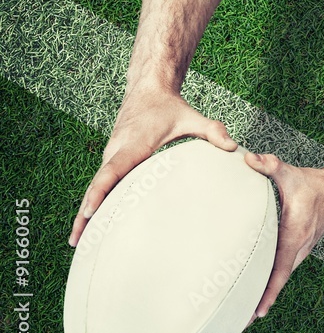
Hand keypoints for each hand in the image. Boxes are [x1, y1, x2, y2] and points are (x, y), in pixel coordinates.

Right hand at [69, 87, 237, 245]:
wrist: (148, 89)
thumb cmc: (170, 107)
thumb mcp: (193, 117)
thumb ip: (214, 131)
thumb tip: (234, 148)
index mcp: (133, 144)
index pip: (112, 171)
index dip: (100, 192)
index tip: (89, 212)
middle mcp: (115, 151)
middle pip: (97, 185)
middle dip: (86, 214)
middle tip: (79, 243)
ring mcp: (111, 155)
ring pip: (96, 186)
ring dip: (86, 212)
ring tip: (81, 243)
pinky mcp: (112, 158)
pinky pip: (101, 182)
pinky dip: (95, 202)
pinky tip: (93, 225)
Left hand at [244, 152, 323, 318]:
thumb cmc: (314, 185)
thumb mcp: (291, 174)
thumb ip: (269, 166)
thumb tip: (248, 159)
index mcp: (295, 237)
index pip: (279, 271)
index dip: (268, 293)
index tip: (255, 315)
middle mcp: (299, 250)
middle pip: (275, 282)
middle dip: (257, 302)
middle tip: (234, 325)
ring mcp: (299, 252)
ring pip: (277, 278)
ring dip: (262, 294)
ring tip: (239, 315)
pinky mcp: (297, 249)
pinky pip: (280, 270)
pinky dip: (267, 282)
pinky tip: (254, 289)